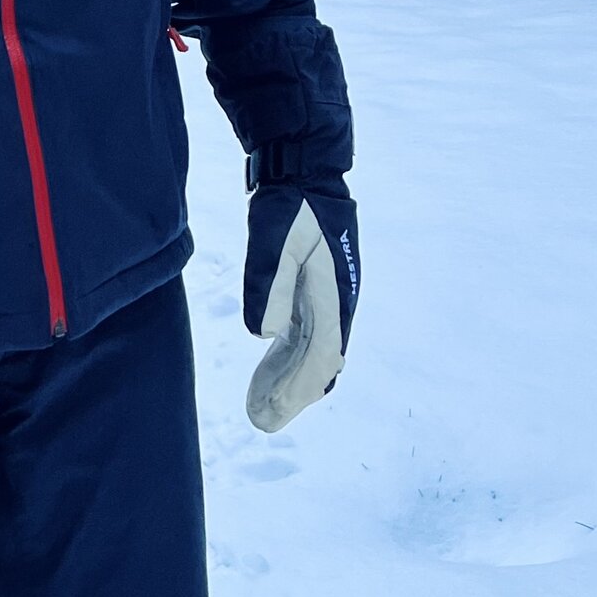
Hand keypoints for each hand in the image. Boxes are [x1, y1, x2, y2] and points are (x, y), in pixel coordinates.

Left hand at [243, 182, 358, 433]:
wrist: (304, 175)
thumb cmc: (289, 205)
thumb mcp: (272, 238)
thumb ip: (268, 283)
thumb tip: (262, 332)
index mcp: (333, 295)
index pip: (321, 355)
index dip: (297, 387)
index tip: (271, 409)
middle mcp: (336, 304)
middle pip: (320, 363)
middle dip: (293, 395)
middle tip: (261, 421)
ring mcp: (327, 301)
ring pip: (313, 354)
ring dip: (289, 383)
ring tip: (259, 409)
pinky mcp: (314, 294)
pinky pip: (305, 338)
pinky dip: (287, 362)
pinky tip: (268, 377)